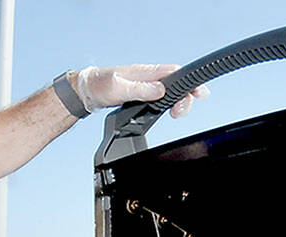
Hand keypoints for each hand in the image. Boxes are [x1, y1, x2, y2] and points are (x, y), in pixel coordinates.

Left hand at [71, 64, 209, 117]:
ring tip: (176, 114)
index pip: (175, 73)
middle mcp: (148, 77)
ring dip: (178, 102)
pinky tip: (168, 111)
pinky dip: (168, 103)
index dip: (190, 82)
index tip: (200, 93)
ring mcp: (145, 85)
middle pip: (176, 85)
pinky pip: (160, 97)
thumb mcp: (118, 88)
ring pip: (170, 92)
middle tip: (179, 114)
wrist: (85, 91)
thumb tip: (160, 90)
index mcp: (145, 72)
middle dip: (185, 98)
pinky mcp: (141, 94)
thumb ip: (140, 90)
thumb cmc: (98, 86)